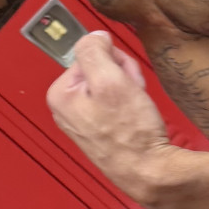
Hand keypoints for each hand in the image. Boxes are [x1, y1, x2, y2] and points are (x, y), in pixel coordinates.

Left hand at [46, 32, 174, 200]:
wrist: (149, 172)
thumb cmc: (130, 133)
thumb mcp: (111, 80)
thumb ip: (96, 51)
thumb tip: (94, 36)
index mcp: (59, 94)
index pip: (91, 54)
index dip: (114, 60)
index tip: (124, 77)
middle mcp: (65, 109)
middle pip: (99, 70)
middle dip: (122, 76)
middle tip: (133, 93)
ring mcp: (82, 121)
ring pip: (111, 86)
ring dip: (129, 90)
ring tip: (136, 108)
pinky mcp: (99, 131)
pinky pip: (116, 104)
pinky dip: (130, 106)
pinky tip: (136, 118)